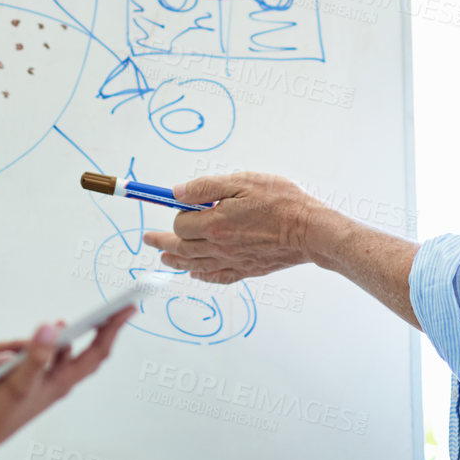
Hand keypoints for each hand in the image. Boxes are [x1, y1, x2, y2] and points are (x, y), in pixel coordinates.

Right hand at [0, 310, 133, 459]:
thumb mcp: (16, 383)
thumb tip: (52, 327)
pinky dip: (58, 344)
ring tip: (93, 320)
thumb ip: (35, 356)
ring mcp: (44, 382)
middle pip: (90, 353)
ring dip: (81, 336)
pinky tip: (54, 336)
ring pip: (71, 356)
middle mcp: (57, 382)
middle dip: (103, 330)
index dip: (114, 329)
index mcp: (61, 382)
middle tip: (115, 310)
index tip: (129, 308)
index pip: (97, 352)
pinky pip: (52, 359)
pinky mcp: (30, 382)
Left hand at [143, 172, 325, 283]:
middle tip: (148, 239)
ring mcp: (232, 261)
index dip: (178, 212)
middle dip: (162, 241)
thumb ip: (207, 188)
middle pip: (182, 247)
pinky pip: (217, 277)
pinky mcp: (246, 269)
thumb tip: (177, 193)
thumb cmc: (282, 202)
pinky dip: (202, 275)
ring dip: (175, 260)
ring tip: (163, 257)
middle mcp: (219, 247)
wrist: (311, 230)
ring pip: (194, 264)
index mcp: (215, 224)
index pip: (181, 223)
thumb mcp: (243, 182)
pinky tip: (196, 273)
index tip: (181, 204)